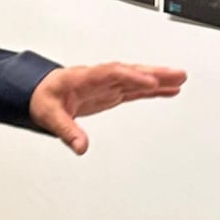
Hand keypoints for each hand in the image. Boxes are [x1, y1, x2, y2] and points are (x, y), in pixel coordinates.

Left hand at [29, 62, 186, 154]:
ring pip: (135, 78)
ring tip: (180, 79)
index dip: (130, 77)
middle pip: (129, 72)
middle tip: (176, 74)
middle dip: (152, 73)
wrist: (39, 93)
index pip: (110, 73)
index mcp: (82, 78)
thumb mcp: (49, 116)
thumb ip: (66, 131)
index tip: (149, 81)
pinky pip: (135, 88)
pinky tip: (168, 89)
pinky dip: (152, 89)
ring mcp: (107, 84)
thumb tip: (81, 146)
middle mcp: (98, 78)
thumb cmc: (43, 99)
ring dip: (158, 78)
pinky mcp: (111, 92)